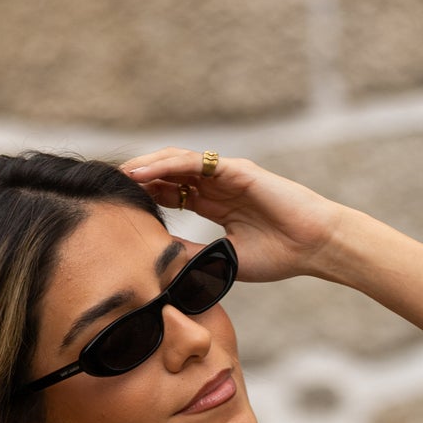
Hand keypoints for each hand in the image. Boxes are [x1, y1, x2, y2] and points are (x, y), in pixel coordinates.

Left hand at [120, 147, 341, 283]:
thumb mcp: (222, 259)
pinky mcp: (236, 170)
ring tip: (119, 176)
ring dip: (146, 167)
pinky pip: (194, 163)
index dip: (146, 195)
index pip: (172, 193)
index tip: (119, 204)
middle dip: (139, 178)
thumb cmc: (278, 255)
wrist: (313, 247)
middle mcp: (218, 185)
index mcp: (216, 204)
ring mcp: (226, 175)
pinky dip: (167, 165)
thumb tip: (157, 258)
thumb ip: (191, 253)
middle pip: (169, 174)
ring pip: (176, 163)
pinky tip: (143, 173)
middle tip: (110, 186)